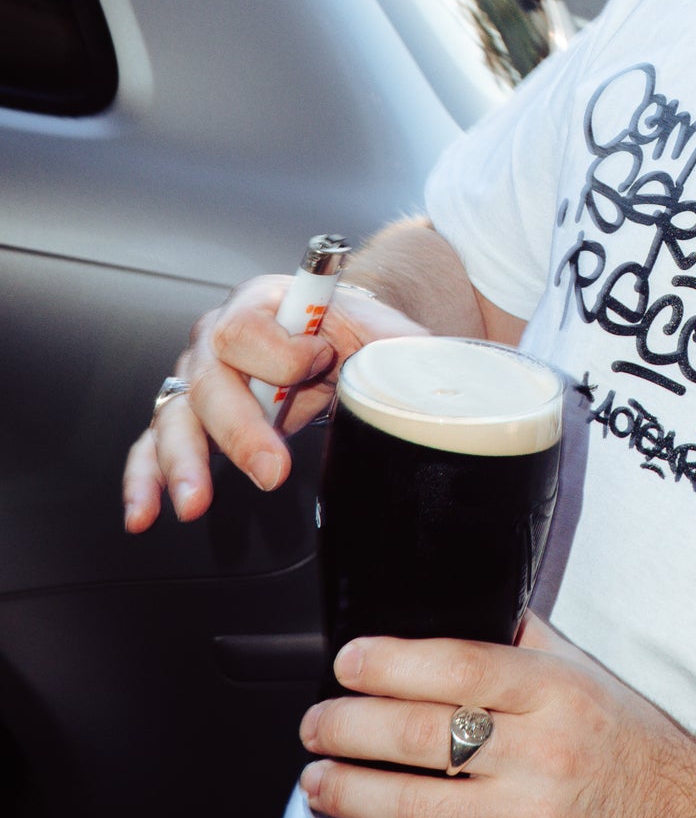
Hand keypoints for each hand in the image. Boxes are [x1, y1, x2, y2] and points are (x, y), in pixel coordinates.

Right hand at [122, 279, 428, 533]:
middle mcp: (217, 338)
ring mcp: (197, 378)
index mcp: (261, 303)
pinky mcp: (187, 416)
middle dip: (238, 430)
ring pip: (174, 417)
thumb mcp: (374, 327)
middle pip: (210, 380)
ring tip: (194, 503)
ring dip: (182, 463)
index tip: (321, 361)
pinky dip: (145, 480)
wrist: (330, 332)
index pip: (250, 328)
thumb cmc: (345, 328)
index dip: (282, 351)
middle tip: (270, 471)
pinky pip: (152, 446)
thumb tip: (429, 370)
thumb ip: (395, 345)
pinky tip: (145, 513)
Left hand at [297, 615, 695, 817]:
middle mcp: (543, 754)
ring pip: (414, 807)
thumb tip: (461, 604)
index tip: (347, 662)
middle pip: (422, 735)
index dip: (390, 663)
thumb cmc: (634, 746)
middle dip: (350, 727)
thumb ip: (524, 642)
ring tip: (315, 782)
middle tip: (316, 724)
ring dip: (347, 793)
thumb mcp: (588, 676)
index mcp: (556, 693)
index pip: (458, 666)